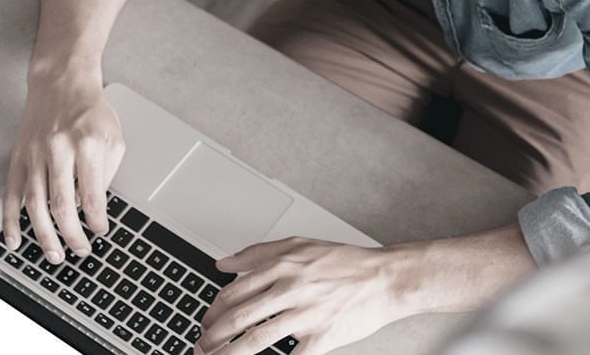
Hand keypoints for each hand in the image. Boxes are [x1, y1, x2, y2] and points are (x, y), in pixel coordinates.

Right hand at [2, 71, 126, 261]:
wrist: (60, 82)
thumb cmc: (90, 110)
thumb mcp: (113, 137)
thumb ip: (106, 173)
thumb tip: (93, 207)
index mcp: (87, 144)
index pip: (93, 194)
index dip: (97, 220)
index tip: (100, 232)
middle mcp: (58, 150)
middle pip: (62, 204)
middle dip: (72, 235)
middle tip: (80, 251)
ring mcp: (34, 154)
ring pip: (35, 204)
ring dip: (44, 235)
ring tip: (54, 255)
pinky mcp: (18, 157)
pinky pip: (11, 194)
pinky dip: (10, 220)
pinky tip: (14, 240)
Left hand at [197, 238, 417, 354]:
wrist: (387, 279)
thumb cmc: (347, 263)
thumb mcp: (300, 245)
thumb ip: (258, 253)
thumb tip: (224, 264)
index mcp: (282, 267)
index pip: (232, 293)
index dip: (212, 313)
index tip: (206, 324)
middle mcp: (290, 289)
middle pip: (237, 318)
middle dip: (211, 338)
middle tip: (202, 347)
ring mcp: (306, 315)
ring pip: (255, 340)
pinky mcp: (322, 337)